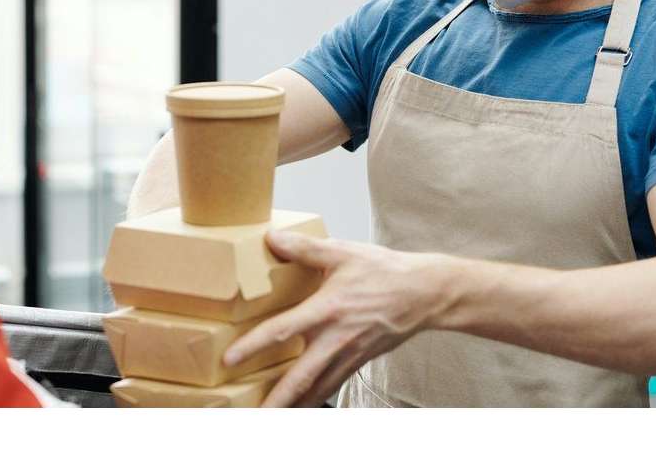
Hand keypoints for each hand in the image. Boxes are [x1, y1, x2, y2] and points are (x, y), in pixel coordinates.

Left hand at [223, 231, 454, 406]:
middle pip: (300, 377)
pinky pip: (332, 385)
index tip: (230, 358)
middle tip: (252, 416)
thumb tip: (272, 238)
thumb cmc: (385, 271)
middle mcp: (336, 338)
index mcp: (328, 309)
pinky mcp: (358, 360)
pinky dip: (315, 399)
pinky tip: (302, 406)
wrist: (424, 293)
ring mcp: (349, 354)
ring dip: (293, 406)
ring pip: (317, 389)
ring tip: (271, 418)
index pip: (283, 330)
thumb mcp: (344, 252)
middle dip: (275, 401)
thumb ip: (305, 247)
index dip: (255, 345)